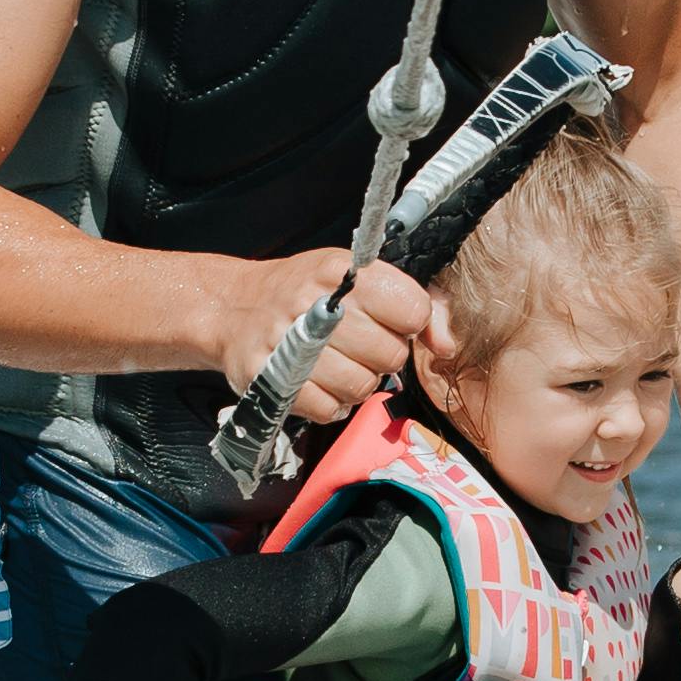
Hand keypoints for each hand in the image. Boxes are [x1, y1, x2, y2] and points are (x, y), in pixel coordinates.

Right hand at [206, 250, 436, 427]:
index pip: (410, 308)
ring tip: (338, 365)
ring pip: (360, 386)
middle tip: (361, 348)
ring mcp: (285, 342)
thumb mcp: (355, 280)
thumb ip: (412, 303)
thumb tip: (448, 344)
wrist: (233, 308)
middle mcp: (311, 302)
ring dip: (356, 383)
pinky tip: (318, 382)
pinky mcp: (266, 377)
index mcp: (339, 271)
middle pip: (389, 354)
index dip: (409, 323)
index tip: (391, 322)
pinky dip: (329, 403)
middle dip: (383, 357)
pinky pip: (326, 409)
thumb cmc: (305, 294)